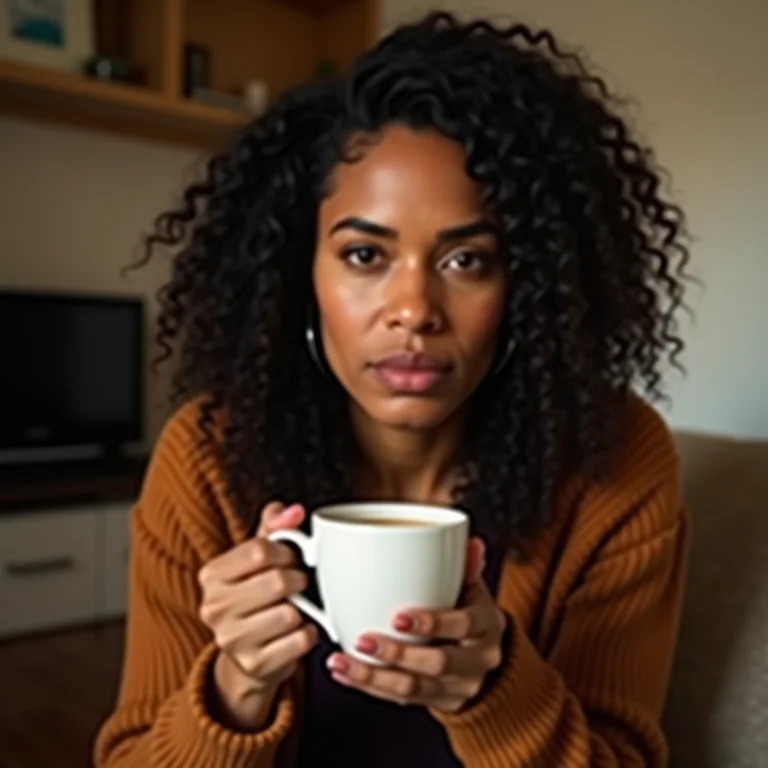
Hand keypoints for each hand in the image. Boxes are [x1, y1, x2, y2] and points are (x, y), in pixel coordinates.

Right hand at [198, 501, 317, 728]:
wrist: (251, 650)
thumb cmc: (259, 591)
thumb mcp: (261, 555)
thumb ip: (275, 526)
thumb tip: (294, 511)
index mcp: (212, 575)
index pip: (259, 550)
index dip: (286, 552)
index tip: (292, 558)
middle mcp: (214, 608)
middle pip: (277, 582)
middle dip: (299, 580)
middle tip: (299, 584)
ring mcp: (231, 640)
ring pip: (290, 614)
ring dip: (304, 610)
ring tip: (297, 608)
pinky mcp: (254, 666)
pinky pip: (299, 641)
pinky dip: (308, 634)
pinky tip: (299, 631)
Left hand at [326, 538, 505, 712]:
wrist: (483, 655)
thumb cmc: (470, 610)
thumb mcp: (474, 588)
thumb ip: (466, 567)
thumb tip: (468, 543)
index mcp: (485, 625)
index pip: (462, 625)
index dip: (431, 623)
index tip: (397, 617)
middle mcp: (476, 661)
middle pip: (437, 663)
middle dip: (397, 654)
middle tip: (363, 639)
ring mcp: (457, 687)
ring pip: (414, 688)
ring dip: (373, 676)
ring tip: (342, 661)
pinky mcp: (436, 701)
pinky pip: (400, 699)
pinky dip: (369, 687)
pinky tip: (345, 673)